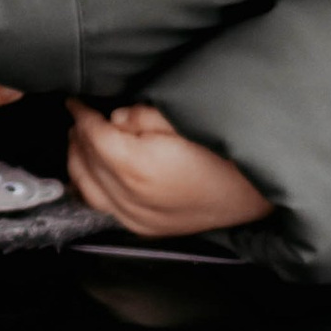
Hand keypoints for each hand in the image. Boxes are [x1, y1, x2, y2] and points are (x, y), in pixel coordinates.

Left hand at [66, 99, 269, 239]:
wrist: (255, 193)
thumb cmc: (225, 152)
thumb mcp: (183, 119)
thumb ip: (142, 116)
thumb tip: (116, 118)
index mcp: (136, 166)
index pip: (94, 135)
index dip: (82, 115)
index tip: (75, 102)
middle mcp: (130, 197)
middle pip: (86, 162)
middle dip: (79, 137)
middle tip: (79, 117)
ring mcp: (136, 218)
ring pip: (88, 190)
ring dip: (80, 163)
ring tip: (81, 141)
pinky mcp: (145, 228)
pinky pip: (104, 208)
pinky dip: (91, 187)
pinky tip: (93, 173)